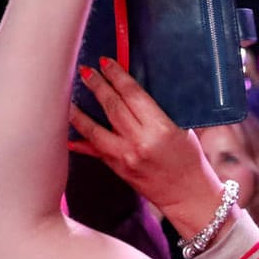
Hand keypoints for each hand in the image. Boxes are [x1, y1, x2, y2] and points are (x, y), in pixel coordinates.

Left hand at [67, 58, 225, 239]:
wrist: (188, 195)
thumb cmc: (190, 160)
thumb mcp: (182, 129)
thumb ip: (158, 111)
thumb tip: (134, 90)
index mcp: (160, 128)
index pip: (133, 95)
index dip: (117, 76)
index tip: (106, 62)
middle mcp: (140, 142)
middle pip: (112, 107)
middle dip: (97, 86)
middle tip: (85, 72)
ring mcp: (126, 158)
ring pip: (95, 131)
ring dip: (80, 113)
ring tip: (69, 99)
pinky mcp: (118, 170)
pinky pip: (95, 152)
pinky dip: (81, 144)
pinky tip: (68, 137)